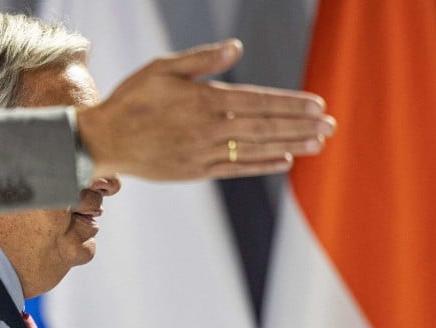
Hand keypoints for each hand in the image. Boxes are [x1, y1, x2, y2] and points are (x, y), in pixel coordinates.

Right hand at [77, 39, 334, 180]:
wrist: (104, 141)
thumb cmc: (132, 99)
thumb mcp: (163, 68)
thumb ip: (202, 59)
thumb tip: (236, 48)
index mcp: (204, 100)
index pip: (259, 101)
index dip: (290, 105)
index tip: (318, 106)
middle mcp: (209, 129)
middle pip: (265, 126)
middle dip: (301, 126)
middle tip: (331, 126)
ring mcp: (204, 153)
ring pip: (256, 148)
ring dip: (290, 145)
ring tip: (318, 144)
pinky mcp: (196, 171)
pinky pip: (236, 168)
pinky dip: (262, 165)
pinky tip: (284, 161)